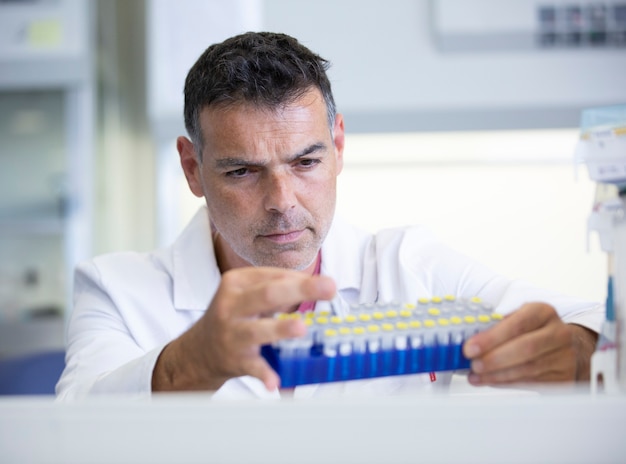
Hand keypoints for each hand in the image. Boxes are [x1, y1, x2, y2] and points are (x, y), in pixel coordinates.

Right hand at [152, 267, 335, 391]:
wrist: (199, 351)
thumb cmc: (233, 317)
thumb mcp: (247, 295)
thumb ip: (277, 289)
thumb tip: (316, 286)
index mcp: (236, 283)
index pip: (273, 275)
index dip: (302, 279)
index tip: (326, 283)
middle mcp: (231, 305)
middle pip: (269, 294)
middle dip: (301, 290)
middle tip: (328, 288)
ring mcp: (232, 333)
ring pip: (257, 330)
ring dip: (279, 330)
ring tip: (300, 329)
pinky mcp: (234, 359)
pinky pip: (252, 367)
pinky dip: (264, 374)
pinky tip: (275, 382)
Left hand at [463, 302, 597, 385]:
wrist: (570, 347)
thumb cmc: (535, 330)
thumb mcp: (520, 318)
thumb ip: (497, 327)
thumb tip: (469, 340)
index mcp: (542, 312)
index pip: (517, 324)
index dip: (492, 338)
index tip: (471, 347)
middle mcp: (558, 332)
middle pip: (525, 348)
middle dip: (494, 358)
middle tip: (473, 364)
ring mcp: (564, 356)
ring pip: (528, 368)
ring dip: (497, 374)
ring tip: (477, 374)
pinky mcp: (564, 377)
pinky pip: (532, 382)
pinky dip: (507, 383)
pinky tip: (491, 381)